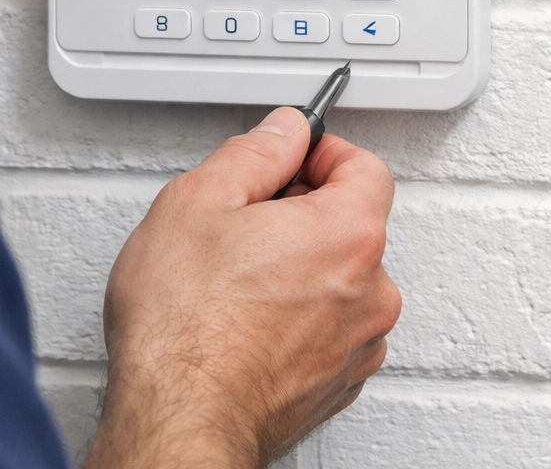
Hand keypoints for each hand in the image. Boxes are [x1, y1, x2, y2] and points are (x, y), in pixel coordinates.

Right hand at [84, 110, 400, 468]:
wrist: (180, 417)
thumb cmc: (184, 327)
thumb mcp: (199, 201)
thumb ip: (254, 152)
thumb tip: (283, 131)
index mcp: (348, 235)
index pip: (365, 166)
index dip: (322, 152)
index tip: (290, 157)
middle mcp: (370, 292)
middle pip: (352, 224)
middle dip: (302, 213)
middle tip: (243, 219)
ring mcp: (357, 345)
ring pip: (340, 281)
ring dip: (300, 270)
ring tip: (236, 279)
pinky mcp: (336, 384)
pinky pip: (328, 329)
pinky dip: (297, 318)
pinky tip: (244, 321)